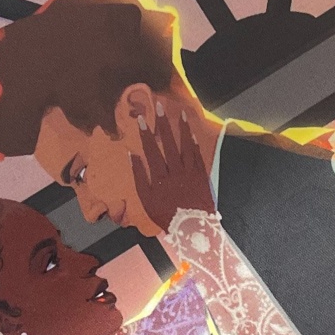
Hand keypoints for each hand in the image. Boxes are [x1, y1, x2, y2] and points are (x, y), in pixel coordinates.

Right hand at [131, 98, 214, 234]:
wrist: (192, 228)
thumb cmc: (166, 216)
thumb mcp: (146, 200)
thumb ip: (139, 177)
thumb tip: (132, 156)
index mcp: (159, 177)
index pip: (151, 150)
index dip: (146, 133)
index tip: (141, 118)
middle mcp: (175, 171)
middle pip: (168, 142)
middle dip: (163, 123)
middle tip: (160, 106)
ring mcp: (190, 172)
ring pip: (185, 146)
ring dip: (182, 128)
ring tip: (180, 113)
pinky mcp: (202, 175)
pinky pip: (197, 156)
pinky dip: (194, 144)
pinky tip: (191, 133)